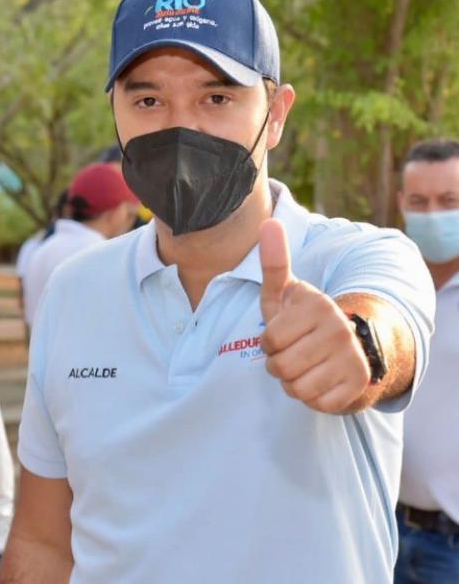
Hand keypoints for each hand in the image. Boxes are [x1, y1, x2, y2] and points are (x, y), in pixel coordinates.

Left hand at [259, 219, 369, 412]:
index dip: (269, 342)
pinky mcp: (359, 385)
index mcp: (318, 307)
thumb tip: (267, 223)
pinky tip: (321, 380)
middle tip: (295, 353)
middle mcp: (339, 331)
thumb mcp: (285, 292)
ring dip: (293, 383)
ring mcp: (352, 359)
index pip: (268, 341)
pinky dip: (313, 398)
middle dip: (279, 365)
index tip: (284, 334)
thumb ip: (273, 262)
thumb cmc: (304, 318)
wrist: (352, 344)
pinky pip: (316, 403)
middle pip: (280, 368)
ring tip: (306, 366)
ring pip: (296, 389)